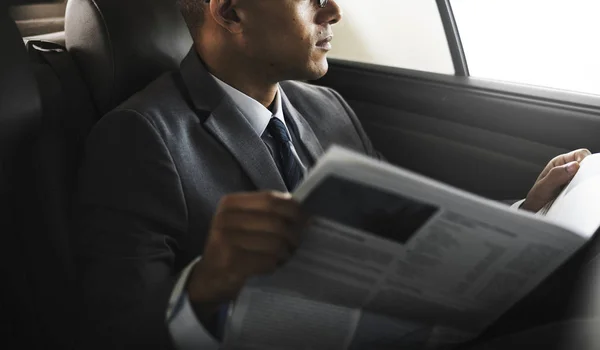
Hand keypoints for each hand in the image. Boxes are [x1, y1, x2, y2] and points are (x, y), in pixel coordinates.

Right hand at [186, 191, 307, 317]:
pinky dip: (275, 264)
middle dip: (293, 234)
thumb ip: (269, 213)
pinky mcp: (231, 263)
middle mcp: (225, 219)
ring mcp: (226, 241)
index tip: (304, 220)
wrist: (209, 278)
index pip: (271, 199)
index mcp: (230, 203)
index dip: (293, 209)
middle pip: (276, 222)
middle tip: (296, 244)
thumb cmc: (234, 248)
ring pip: (275, 242)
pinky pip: (268, 260)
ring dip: (286, 252)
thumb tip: (306, 215)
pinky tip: (273, 266)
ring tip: (284, 256)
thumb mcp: (244, 223)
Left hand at [521, 149, 590, 211]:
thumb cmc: (536, 197)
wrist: (534, 210)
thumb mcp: (544, 186)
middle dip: (585, 172)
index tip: (582, 171)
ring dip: (583, 181)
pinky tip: (576, 193)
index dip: (584, 160)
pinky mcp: (576, 188)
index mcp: (559, 162)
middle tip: (578, 182)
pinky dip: (583, 188)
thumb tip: (573, 165)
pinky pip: (584, 185)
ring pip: (586, 175)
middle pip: (586, 164)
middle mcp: (567, 169)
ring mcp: (572, 179)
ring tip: (574, 189)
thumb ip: (556, 175)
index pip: (579, 154)